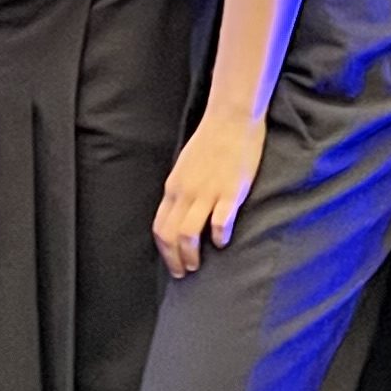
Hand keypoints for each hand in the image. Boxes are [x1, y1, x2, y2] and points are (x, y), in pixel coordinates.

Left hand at [154, 102, 266, 279]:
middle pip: (170, 236)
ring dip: (191, 256)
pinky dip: (218, 238)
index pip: (160, 227)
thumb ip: (182, 190)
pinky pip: (219, 223)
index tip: (173, 263)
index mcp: (173, 188)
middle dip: (175, 260)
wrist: (230, 118)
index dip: (164, 251)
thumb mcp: (186, 167)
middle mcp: (185, 193)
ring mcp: (207, 193)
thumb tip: (180, 213)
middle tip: (184, 272)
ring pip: (188, 234)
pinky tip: (222, 242)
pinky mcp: (229, 192)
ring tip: (198, 265)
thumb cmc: (211, 141)